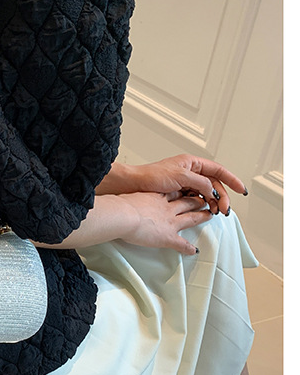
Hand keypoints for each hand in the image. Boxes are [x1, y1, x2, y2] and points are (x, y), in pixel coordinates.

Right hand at [117, 191, 213, 254]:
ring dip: (201, 217)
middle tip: (203, 200)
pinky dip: (188, 248)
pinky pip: (181, 244)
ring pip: (190, 218)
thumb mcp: (126, 197)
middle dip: (196, 201)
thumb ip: (127, 200)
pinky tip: (194, 250)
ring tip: (208, 216)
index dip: (180, 190)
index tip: (185, 188)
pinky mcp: (168, 237)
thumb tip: (118, 204)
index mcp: (156, 197)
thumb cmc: (121, 206)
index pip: (172, 191)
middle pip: (186, 202)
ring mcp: (169, 222)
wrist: (124, 215)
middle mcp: (166, 208)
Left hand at [128, 155, 246, 214]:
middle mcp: (190, 171)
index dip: (231, 179)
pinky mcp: (178, 193)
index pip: (217, 170)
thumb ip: (200, 182)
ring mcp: (184, 183)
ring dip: (212, 202)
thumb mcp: (180, 176)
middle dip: (222, 196)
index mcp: (191, 163)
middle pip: (213, 184)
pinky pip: (195, 199)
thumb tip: (212, 191)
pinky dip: (202, 205)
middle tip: (224, 209)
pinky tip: (205, 211)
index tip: (241, 189)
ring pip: (205, 193)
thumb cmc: (151, 176)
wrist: (133, 185)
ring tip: (215, 212)